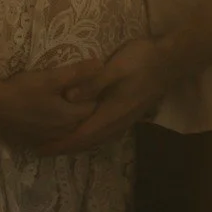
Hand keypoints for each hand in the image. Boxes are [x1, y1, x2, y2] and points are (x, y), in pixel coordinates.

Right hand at [0, 58, 103, 149]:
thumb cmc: (22, 90)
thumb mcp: (51, 77)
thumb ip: (77, 72)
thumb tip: (101, 64)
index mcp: (69, 117)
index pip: (92, 109)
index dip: (93, 97)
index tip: (90, 86)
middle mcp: (61, 133)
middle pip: (80, 123)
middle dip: (82, 111)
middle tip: (79, 95)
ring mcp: (46, 140)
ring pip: (65, 133)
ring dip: (68, 122)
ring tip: (63, 107)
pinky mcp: (31, 143)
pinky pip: (49, 140)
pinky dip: (53, 132)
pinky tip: (46, 121)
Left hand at [39, 34, 182, 154]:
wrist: (171, 61)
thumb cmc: (142, 60)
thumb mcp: (114, 67)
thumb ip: (92, 83)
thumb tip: (68, 97)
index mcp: (110, 113)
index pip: (80, 136)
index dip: (59, 144)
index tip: (40, 149)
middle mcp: (117, 123)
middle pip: (86, 142)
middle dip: (64, 147)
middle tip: (41, 151)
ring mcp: (125, 121)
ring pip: (96, 140)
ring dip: (76, 144)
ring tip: (57, 145)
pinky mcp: (128, 115)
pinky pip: (103, 134)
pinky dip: (88, 137)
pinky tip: (84, 133)